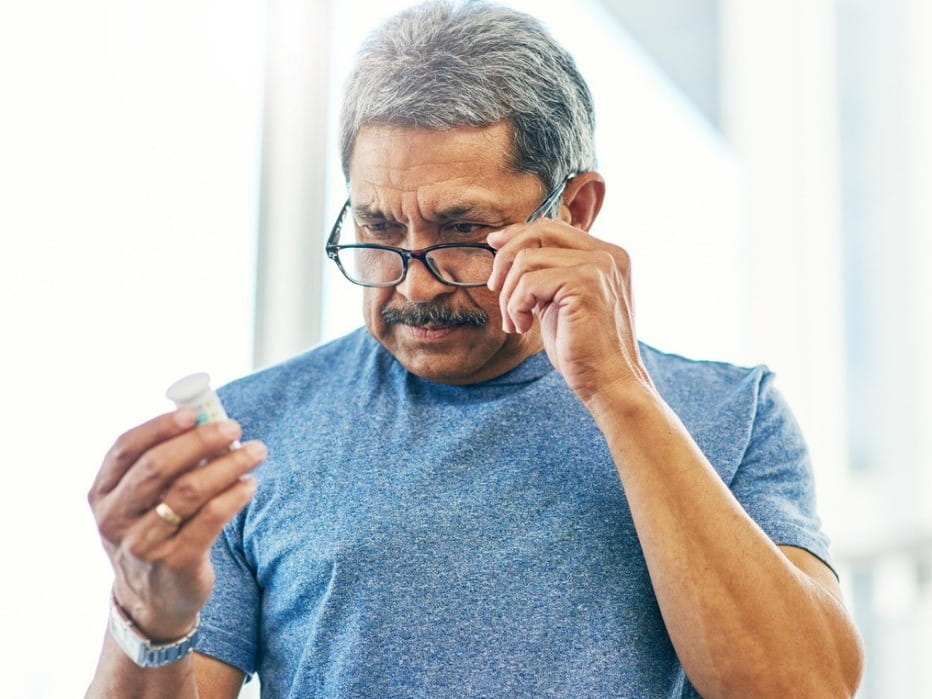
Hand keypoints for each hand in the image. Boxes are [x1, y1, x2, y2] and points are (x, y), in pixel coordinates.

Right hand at [88, 410, 264, 640]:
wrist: (151, 602)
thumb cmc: (153, 534)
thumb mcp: (138, 504)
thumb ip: (161, 467)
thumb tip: (206, 420)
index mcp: (102, 494)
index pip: (125, 449)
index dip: (159, 426)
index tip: (193, 413)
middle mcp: (116, 519)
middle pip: (157, 466)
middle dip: (200, 441)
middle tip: (234, 428)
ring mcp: (144, 544)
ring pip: (189, 490)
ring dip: (228, 464)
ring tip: (255, 452)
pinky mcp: (176, 563)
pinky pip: (211, 518)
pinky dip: (235, 495)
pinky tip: (250, 485)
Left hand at [487, 219, 651, 402]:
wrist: (610, 383)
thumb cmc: (583, 349)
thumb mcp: (562, 300)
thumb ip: (547, 273)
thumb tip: (504, 245)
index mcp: (607, 255)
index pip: (553, 227)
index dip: (517, 234)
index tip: (493, 246)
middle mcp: (607, 254)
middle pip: (539, 231)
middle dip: (506, 258)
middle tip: (494, 288)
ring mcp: (598, 266)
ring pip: (527, 259)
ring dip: (509, 294)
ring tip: (514, 321)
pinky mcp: (585, 284)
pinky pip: (529, 283)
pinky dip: (516, 306)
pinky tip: (523, 326)